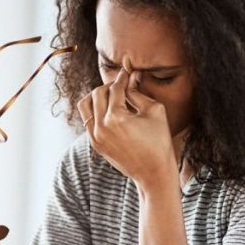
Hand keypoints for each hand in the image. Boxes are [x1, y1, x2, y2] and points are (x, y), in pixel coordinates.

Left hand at [78, 69, 176, 188]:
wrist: (153, 172)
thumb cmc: (159, 141)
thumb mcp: (154, 111)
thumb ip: (139, 92)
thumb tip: (132, 75)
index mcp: (116, 118)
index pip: (115, 88)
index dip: (123, 77)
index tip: (127, 72)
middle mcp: (101, 127)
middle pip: (98, 93)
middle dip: (110, 86)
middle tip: (122, 86)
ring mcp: (95, 136)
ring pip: (85, 105)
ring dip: (96, 97)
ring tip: (112, 98)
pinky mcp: (95, 144)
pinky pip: (87, 119)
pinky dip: (96, 111)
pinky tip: (110, 111)